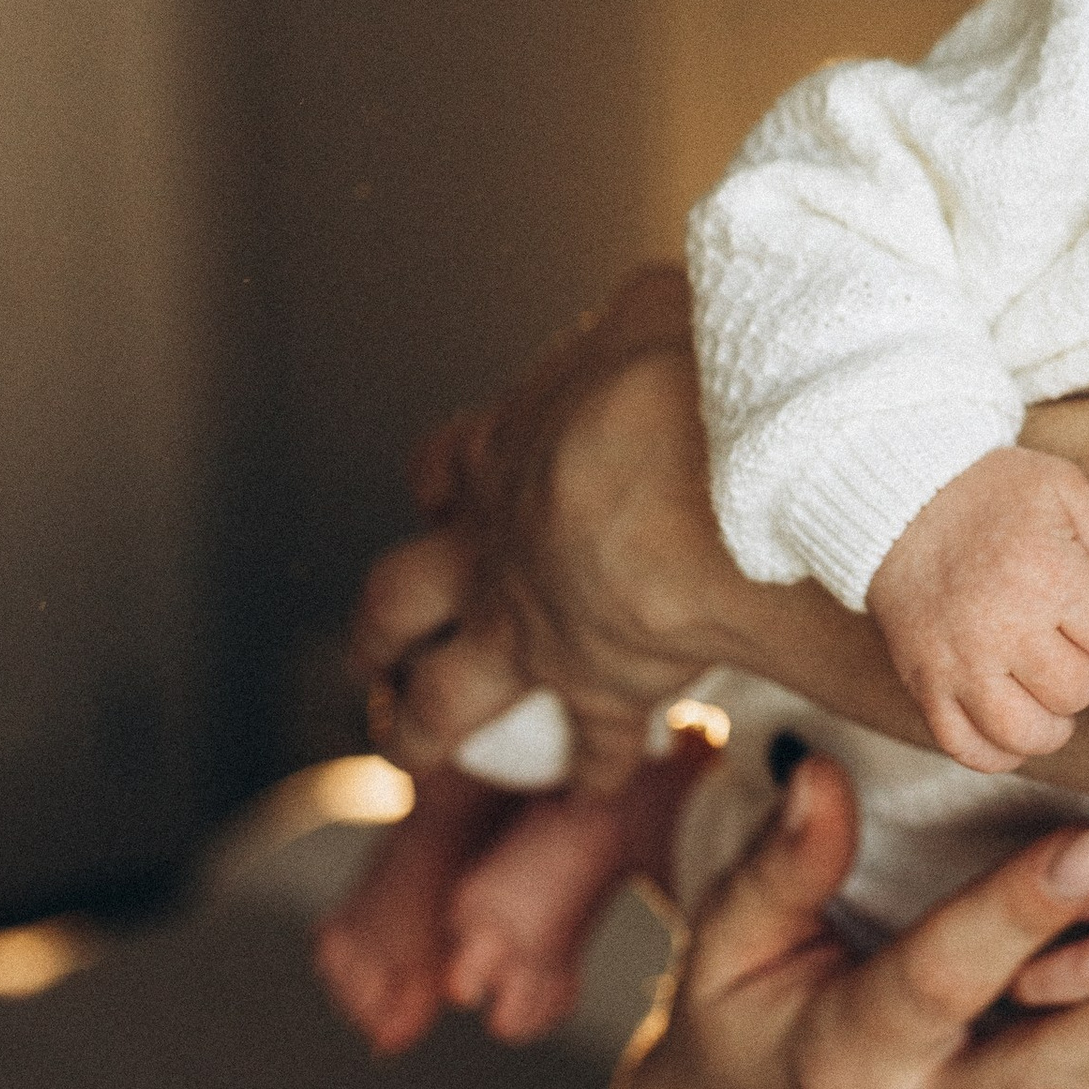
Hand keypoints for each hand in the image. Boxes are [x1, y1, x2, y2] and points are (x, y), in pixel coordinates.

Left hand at [350, 268, 759, 794]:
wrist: (711, 476)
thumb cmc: (685, 381)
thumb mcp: (654, 309)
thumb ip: (640, 317)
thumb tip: (660, 301)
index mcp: (502, 454)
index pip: (444, 472)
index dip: (440, 493)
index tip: (444, 506)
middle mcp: (492, 549)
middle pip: (394, 600)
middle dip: (380, 631)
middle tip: (377, 654)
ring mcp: (531, 626)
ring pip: (440, 694)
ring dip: (421, 724)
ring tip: (413, 747)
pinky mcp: (594, 686)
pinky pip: (586, 744)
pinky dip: (590, 768)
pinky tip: (594, 786)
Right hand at [866, 448, 1088, 773]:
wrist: (900, 504)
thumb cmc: (989, 495)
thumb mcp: (1063, 486)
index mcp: (1043, 572)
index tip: (1086, 602)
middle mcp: (1001, 626)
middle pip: (1076, 689)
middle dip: (1081, 665)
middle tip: (1062, 639)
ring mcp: (959, 664)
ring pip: (1027, 734)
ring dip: (1049, 719)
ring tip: (1045, 690)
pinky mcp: (926, 687)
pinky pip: (969, 749)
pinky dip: (998, 749)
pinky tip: (1011, 719)